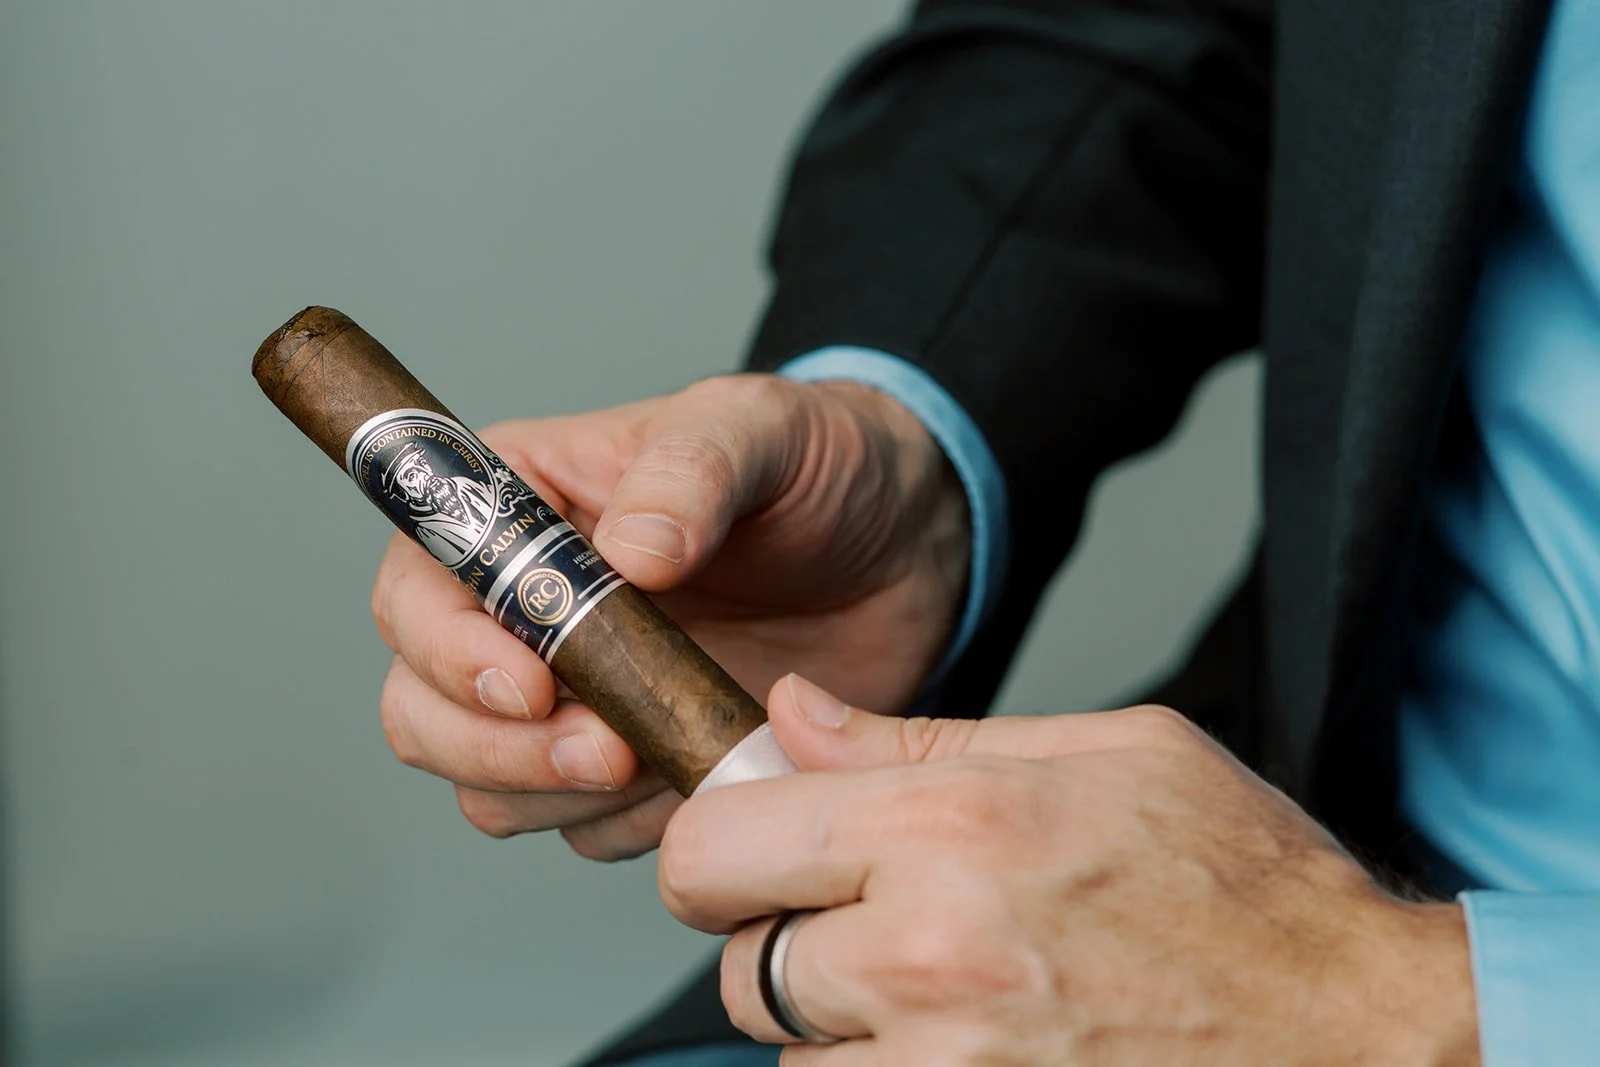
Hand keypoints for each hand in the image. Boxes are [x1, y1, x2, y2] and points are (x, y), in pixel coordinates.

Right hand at [371, 375, 969, 859]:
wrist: (907, 550)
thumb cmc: (821, 465)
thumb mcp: (763, 431)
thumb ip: (692, 473)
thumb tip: (630, 553)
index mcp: (519, 510)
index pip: (415, 590)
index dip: (446, 650)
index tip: (533, 685)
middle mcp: (520, 611)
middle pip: (422, 709)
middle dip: (499, 748)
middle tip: (607, 751)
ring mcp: (571, 697)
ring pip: (489, 787)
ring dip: (561, 797)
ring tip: (667, 757)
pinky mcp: (627, 764)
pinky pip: (581, 832)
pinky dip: (630, 828)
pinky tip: (700, 774)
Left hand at [659, 677, 1480, 1064]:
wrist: (1362, 1036)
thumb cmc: (1249, 887)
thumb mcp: (1105, 753)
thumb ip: (920, 738)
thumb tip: (791, 714)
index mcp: (952, 829)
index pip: (716, 844)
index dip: (725, 838)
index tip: (761, 839)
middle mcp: (928, 959)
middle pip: (738, 960)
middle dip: (782, 931)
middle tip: (868, 911)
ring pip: (790, 1050)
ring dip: (838, 1018)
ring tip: (945, 980)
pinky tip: (968, 1037)